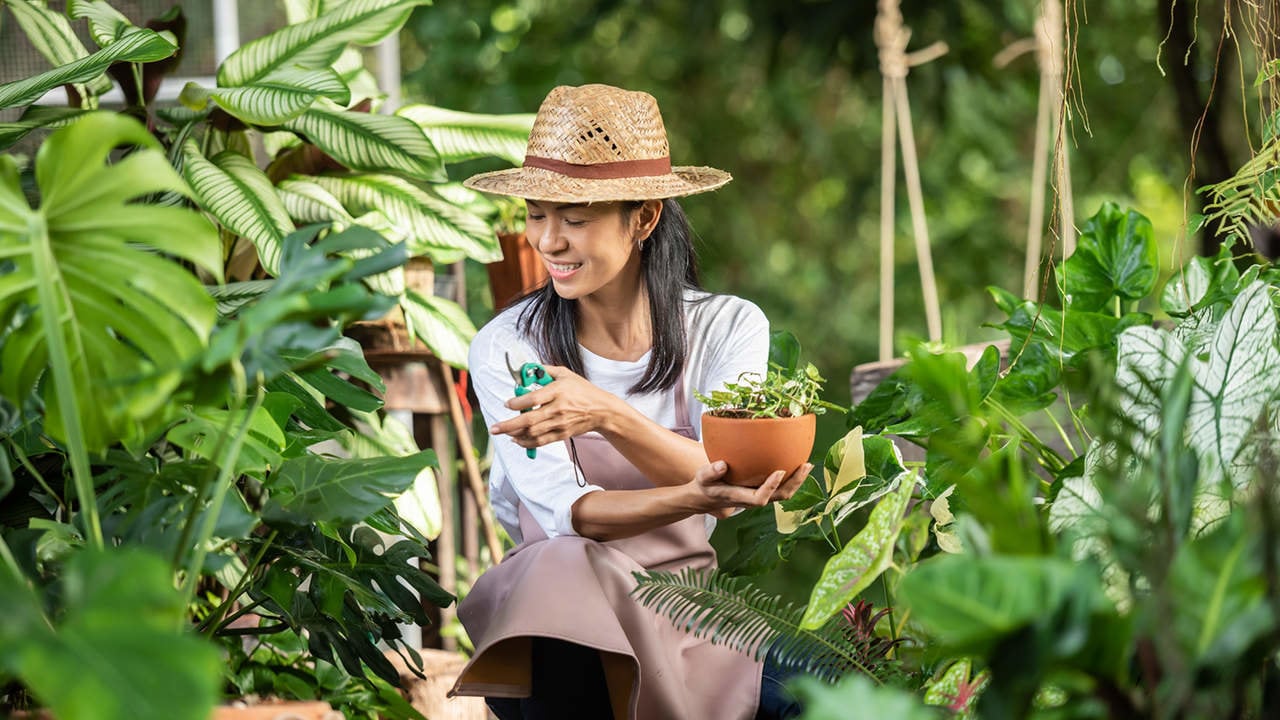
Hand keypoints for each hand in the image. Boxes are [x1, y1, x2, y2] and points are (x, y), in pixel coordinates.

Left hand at [490, 365, 621, 450]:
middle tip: (494, 427)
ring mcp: (560, 423)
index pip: (533, 399)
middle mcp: (558, 408)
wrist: (601, 410)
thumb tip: (528, 367)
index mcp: (558, 391)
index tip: (507, 404)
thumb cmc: (582, 390)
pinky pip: (541, 442)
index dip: (517, 403)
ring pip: (533, 432)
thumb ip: (545, 370)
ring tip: (502, 432)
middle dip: (508, 425)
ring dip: (514, 434)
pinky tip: (516, 440)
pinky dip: (527, 443)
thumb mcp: (565, 374)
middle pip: (529, 419)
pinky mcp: (562, 434)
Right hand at [691, 460, 811, 518]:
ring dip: (797, 481)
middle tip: (806, 465)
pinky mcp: (762, 491)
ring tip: (807, 464)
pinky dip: (791, 478)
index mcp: (739, 497)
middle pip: (779, 497)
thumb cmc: (706, 485)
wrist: (707, 497)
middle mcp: (753, 500)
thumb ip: (711, 472)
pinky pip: (780, 487)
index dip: (771, 487)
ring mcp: (759, 496)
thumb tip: (721, 465)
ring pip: (783, 493)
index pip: (759, 498)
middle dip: (795, 483)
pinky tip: (796, 462)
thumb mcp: (703, 478)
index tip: (780, 471)